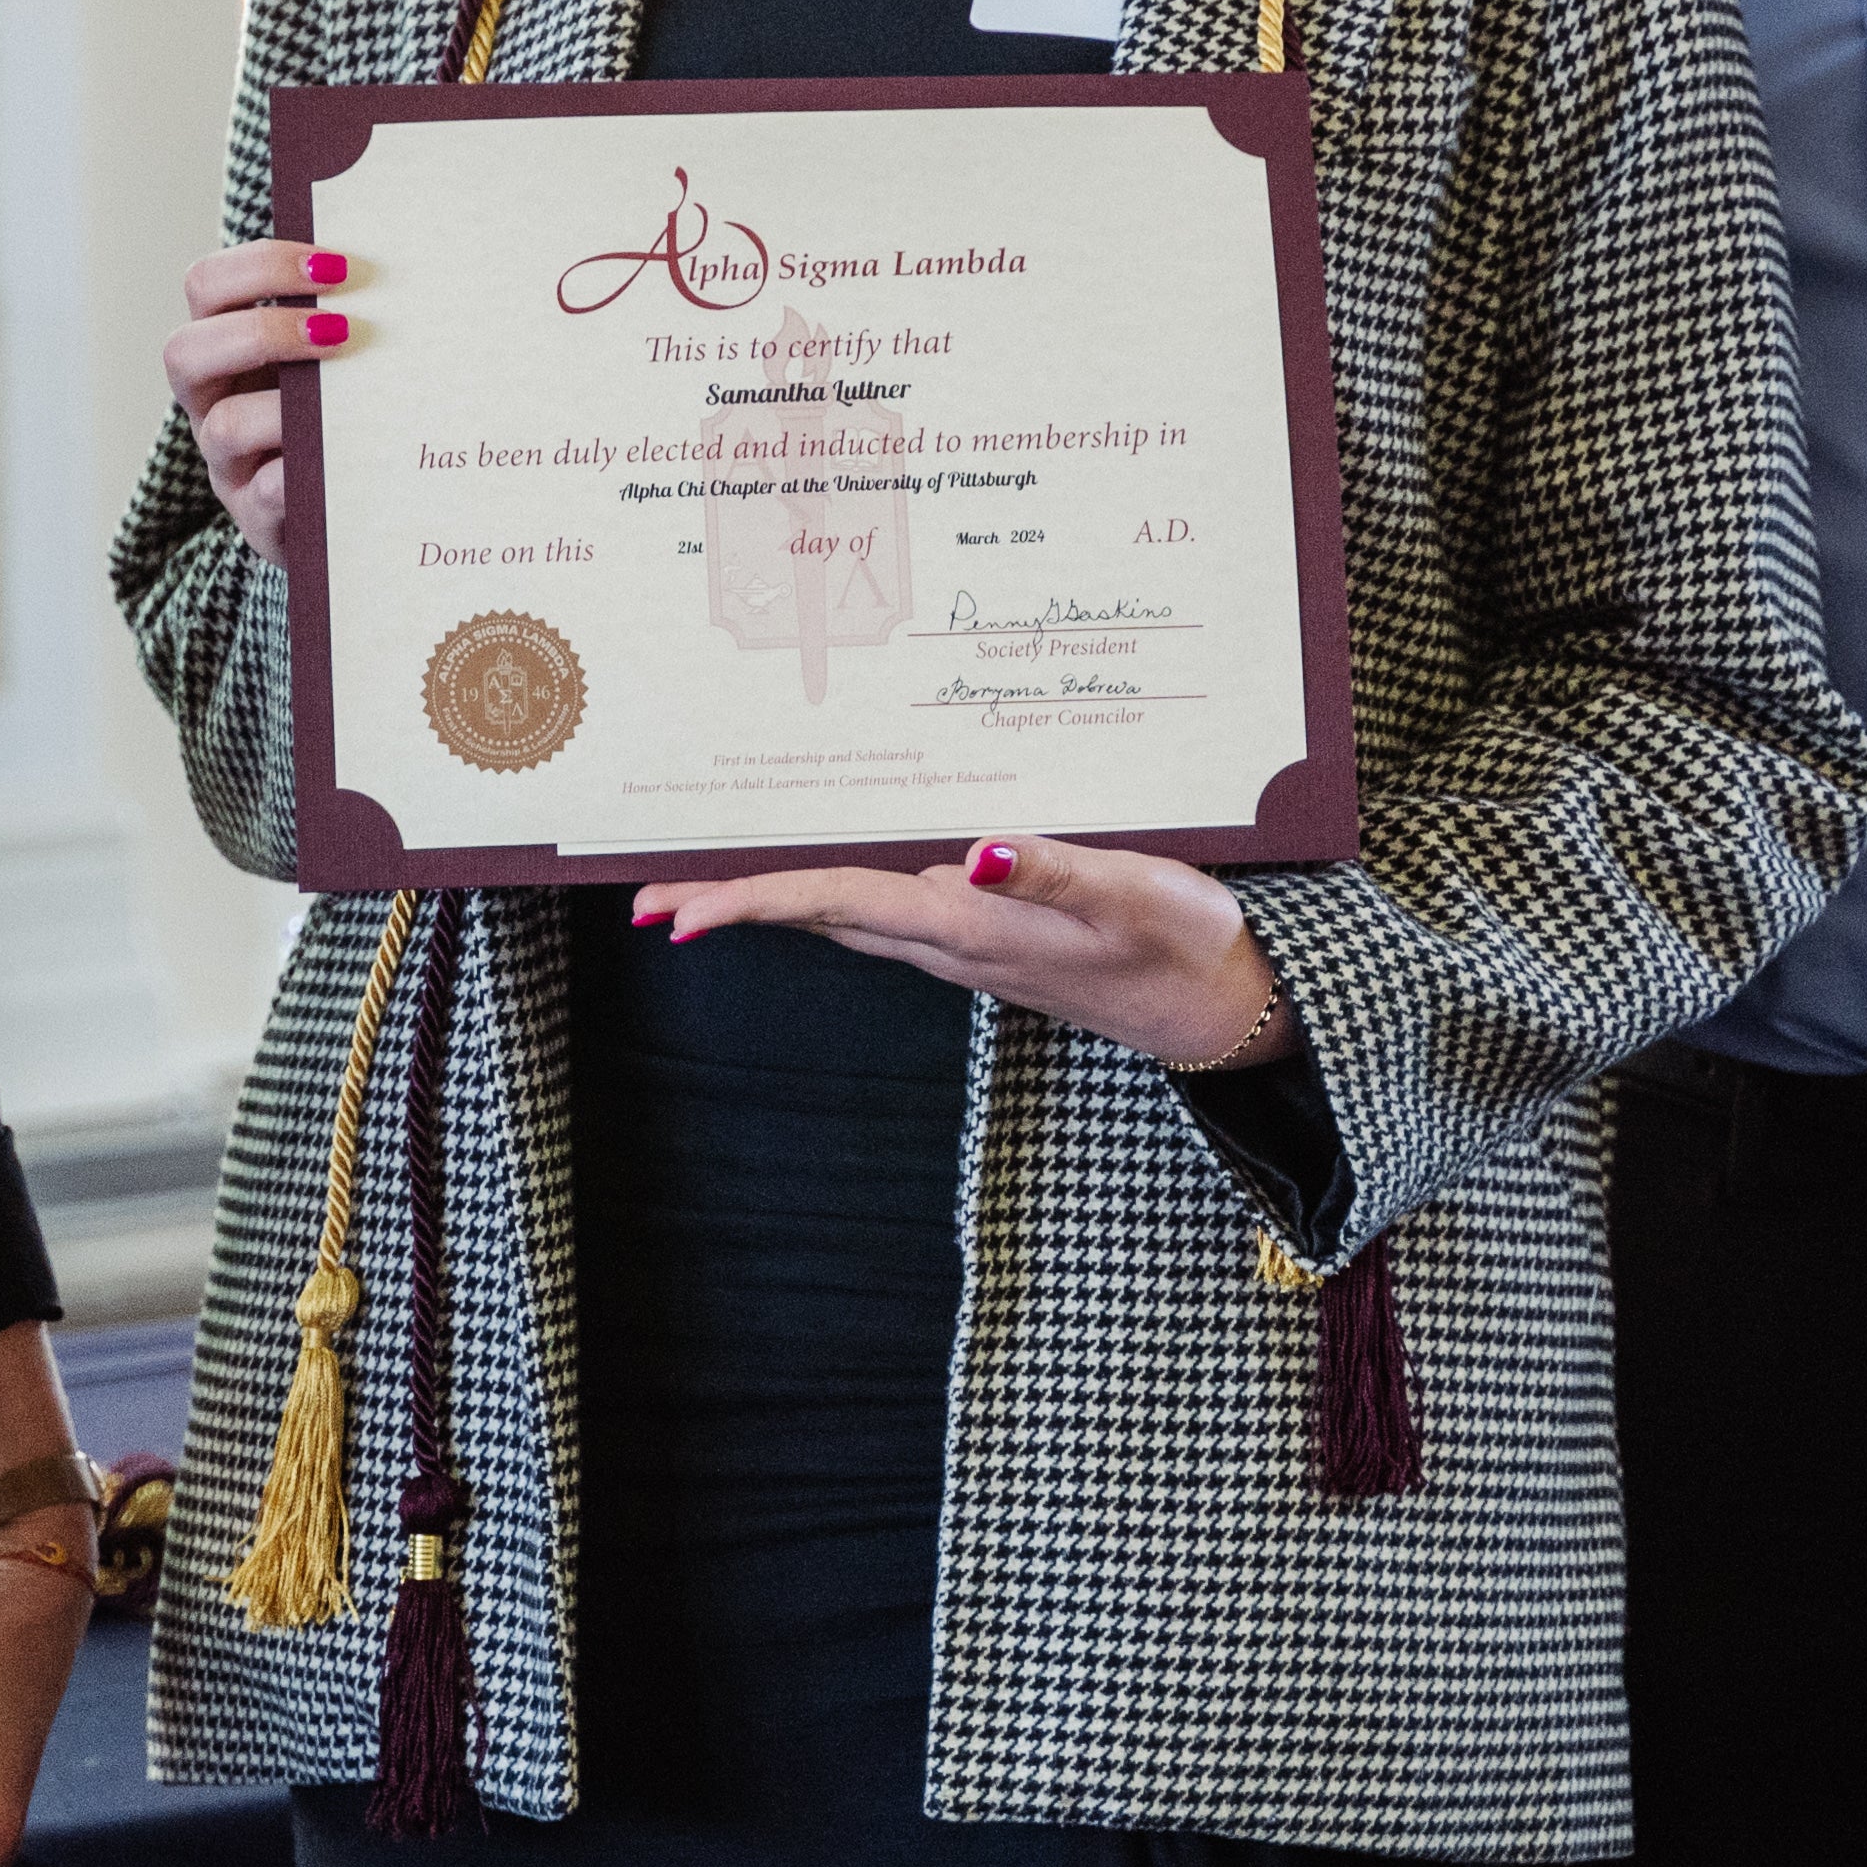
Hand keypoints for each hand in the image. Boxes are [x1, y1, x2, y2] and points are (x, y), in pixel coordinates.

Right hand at [163, 238, 361, 565]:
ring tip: (347, 402)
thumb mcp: (330, 359)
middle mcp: (211, 401)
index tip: (337, 266)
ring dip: (283, 407)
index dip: (260, 267)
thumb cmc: (341, 413)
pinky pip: (262, 496)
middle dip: (263, 332)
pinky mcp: (256, 518)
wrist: (347, 510)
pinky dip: (296, 476)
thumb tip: (406, 264)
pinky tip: (343, 462)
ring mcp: (227, 463)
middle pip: (185, 351)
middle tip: (341, 329)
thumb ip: (343, 315)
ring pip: (221, 427)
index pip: (208, 286)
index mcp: (225, 347)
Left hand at [634, 832, 1292, 1070]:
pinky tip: (821, 870)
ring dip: (771, 904)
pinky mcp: (986, 938)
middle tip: (643, 906)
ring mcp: (965, 946)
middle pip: (818, 917)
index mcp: (972, 930)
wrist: (1222, 1011)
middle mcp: (952, 944)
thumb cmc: (1184, 943)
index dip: (753, 907)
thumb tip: (975, 855)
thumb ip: (1055, 874)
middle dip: (731, 909)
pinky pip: (884, 911)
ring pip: (844, 918)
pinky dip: (830, 894)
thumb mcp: (1135, 894)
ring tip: (696, 892)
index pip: (836, 905)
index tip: (674, 920)